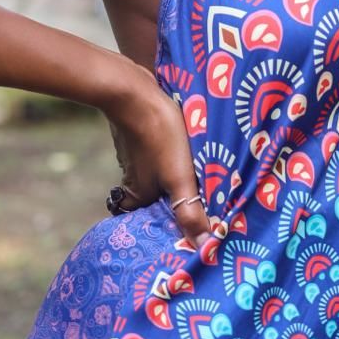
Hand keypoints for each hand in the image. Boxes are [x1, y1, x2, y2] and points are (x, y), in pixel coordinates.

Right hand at [105, 64, 212, 249]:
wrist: (134, 90)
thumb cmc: (159, 134)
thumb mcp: (179, 175)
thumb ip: (190, 210)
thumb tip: (205, 248)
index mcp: (139, 196)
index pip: (150, 224)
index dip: (166, 230)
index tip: (186, 235)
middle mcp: (133, 181)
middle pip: (156, 201)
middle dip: (176, 205)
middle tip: (203, 208)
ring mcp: (135, 158)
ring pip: (158, 178)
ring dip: (175, 180)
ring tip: (202, 182)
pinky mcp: (141, 137)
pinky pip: (157, 157)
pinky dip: (170, 159)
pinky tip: (187, 154)